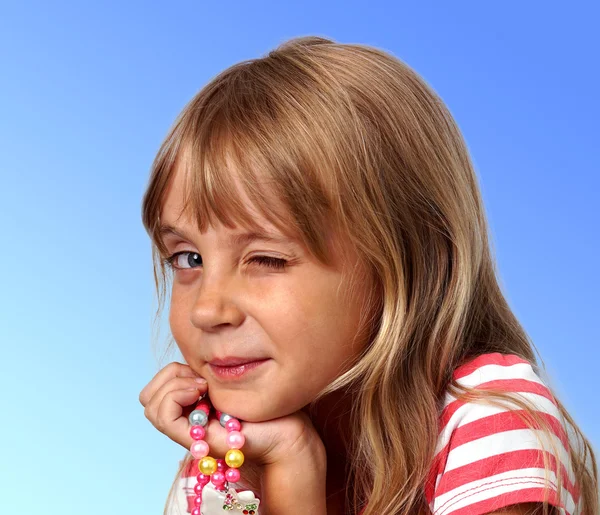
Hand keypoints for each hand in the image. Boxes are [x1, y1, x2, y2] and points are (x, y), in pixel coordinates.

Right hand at [139, 362, 324, 465]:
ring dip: (173, 386)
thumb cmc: (264, 405)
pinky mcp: (194, 439)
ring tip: (202, 386)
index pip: (155, 388)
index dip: (171, 373)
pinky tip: (201, 392)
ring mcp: (188, 431)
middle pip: (147, 397)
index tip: (201, 371)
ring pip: (150, 406)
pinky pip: (163, 416)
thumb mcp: (227, 382)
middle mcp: (186, 420)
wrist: (282, 430)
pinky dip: (175, 397)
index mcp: (192, 406)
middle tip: (200, 379)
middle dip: (168, 377)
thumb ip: (206, 374)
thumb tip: (189, 364)